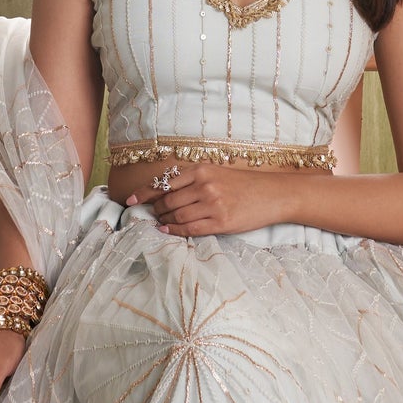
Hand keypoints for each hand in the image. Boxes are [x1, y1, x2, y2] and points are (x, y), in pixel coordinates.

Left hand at [106, 163, 292, 237]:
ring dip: (164, 221)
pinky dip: (175, 231)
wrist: (272, 194)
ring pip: (176, 216)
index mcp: (201, 170)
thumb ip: (193, 180)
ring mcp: (212, 205)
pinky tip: (168, 230)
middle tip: (153, 214)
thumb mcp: (217, 174)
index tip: (129, 200)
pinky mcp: (220, 222)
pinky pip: (190, 229)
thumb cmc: (244, 185)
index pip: (164, 182)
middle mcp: (204, 186)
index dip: (143, 193)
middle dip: (156, 210)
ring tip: (161, 222)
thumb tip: (164, 192)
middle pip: (167, 201)